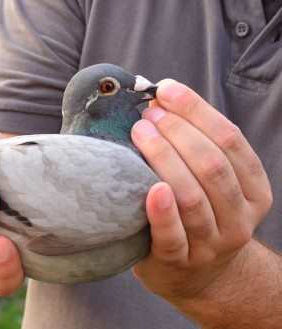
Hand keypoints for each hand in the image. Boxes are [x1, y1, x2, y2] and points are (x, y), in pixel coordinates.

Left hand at [130, 80, 272, 302]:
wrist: (196, 275)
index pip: (230, 141)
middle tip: (147, 113)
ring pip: (193, 196)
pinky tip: (150, 188)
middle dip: (178, 131)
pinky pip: (172, 235)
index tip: (166, 89)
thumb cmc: (198, 216)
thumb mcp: (213, 185)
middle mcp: (240, 217)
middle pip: (212, 165)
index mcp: (254, 190)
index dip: (197, 111)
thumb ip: (198, 149)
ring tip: (139, 132)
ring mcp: (211, 243)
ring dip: (164, 158)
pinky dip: (162, 211)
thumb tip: (160, 99)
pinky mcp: (179, 261)